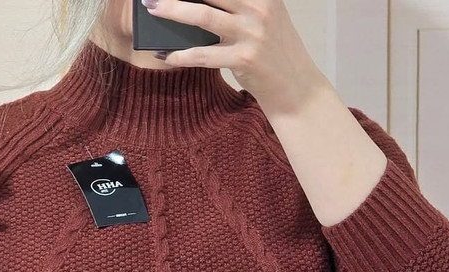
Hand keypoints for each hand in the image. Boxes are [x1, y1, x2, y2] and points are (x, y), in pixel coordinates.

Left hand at [143, 0, 330, 113]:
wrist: (295, 87)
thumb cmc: (273, 52)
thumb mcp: (263, 18)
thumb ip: (237, 6)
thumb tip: (193, 4)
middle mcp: (259, 7)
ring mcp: (252, 33)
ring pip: (202, 15)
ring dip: (172, 10)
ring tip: (153, 7)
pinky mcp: (244, 59)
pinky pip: (204, 55)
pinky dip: (181, 55)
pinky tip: (166, 55)